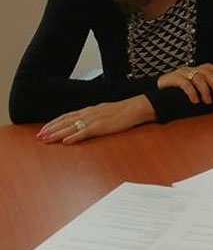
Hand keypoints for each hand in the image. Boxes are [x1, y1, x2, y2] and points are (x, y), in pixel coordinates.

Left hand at [37, 95, 155, 143]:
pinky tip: (66, 141)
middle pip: (65, 121)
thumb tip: (83, 121)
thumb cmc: (122, 111)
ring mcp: (94, 120)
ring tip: (47, 139)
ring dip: (57, 133)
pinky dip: (74, 137)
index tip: (44, 129)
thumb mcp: (104, 111)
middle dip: (51, 129)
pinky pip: (85, 132)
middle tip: (39, 136)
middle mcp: (88, 114)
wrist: (135, 107)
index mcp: (89, 110)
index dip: (54, 123)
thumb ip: (93, 116)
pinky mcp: (101, 127)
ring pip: (71, 127)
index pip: (67, 116)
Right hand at [157, 63, 212, 104]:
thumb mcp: (189, 89)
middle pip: (205, 72)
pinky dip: (192, 92)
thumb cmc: (173, 95)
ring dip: (205, 90)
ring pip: (197, 78)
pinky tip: (195, 100)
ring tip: (207, 101)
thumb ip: (199, 89)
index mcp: (192, 71)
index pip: (208, 66)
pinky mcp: (172, 79)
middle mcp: (187, 70)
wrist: (153, 97)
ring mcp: (179, 74)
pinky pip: (185, 84)